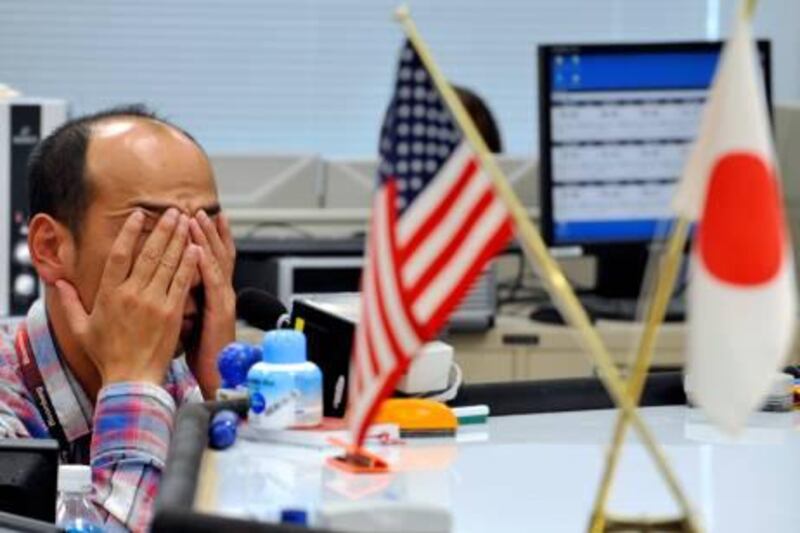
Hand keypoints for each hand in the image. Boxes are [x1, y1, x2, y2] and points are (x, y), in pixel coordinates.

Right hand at [56, 209, 199, 386]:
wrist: (132, 379)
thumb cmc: (107, 355)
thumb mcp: (81, 328)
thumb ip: (69, 302)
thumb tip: (57, 282)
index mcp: (109, 294)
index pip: (120, 254)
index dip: (130, 232)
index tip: (139, 215)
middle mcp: (132, 294)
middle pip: (149, 253)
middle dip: (163, 228)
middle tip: (174, 210)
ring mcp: (154, 302)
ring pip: (168, 263)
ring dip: (179, 239)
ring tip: (186, 221)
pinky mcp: (172, 312)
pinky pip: (182, 282)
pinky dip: (190, 264)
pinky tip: (196, 248)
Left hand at [187, 210, 235, 397]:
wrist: (220, 374)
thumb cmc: (204, 353)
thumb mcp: (196, 321)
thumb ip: (187, 302)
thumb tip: (171, 289)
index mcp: (215, 294)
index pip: (211, 259)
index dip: (206, 239)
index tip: (196, 219)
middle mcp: (223, 292)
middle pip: (218, 253)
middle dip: (208, 231)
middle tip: (198, 210)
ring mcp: (224, 299)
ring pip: (217, 261)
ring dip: (207, 238)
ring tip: (197, 218)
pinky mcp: (220, 310)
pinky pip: (213, 281)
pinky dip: (206, 262)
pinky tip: (198, 248)